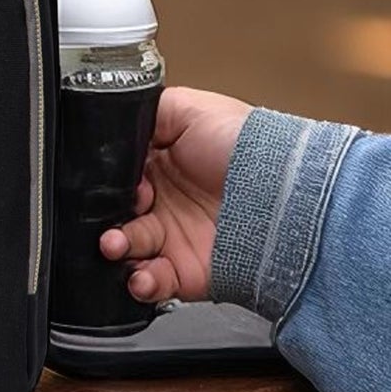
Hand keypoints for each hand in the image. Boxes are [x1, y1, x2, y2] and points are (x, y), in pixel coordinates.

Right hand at [99, 86, 251, 302]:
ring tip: (115, 244)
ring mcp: (176, 239)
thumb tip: (114, 123)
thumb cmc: (245, 145)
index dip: (108, 180)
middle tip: (107, 217)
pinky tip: (140, 274)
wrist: (286, 193)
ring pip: (128, 250)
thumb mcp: (188, 108)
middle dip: (104, 218)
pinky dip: (141, 283)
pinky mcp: (189, 272)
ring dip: (116, 248)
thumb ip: (144, 112)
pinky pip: (154, 284)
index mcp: (161, 165)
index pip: (118, 176)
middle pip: (116, 213)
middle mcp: (165, 203)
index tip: (110, 181)